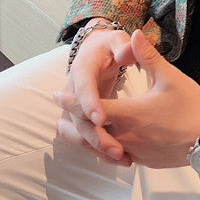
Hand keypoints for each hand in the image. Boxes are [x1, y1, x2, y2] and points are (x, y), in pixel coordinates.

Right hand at [52, 22, 133, 165]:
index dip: (89, 103)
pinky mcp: (81, 117)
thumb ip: (123, 45)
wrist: (96, 51)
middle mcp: (73, 90)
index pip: (83, 87)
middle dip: (95, 135)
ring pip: (78, 133)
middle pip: (78, 118)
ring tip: (122, 159)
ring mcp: (74, 106)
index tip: (102, 118)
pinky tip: (122, 159)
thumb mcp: (117, 40)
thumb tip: (127, 52)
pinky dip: (99, 149)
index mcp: (82, 69)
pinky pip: (85, 137)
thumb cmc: (109, 46)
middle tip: (116, 150)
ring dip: (97, 148)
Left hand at [57, 28, 199, 168]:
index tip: (57, 95)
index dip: (72, 102)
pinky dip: (105, 149)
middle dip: (74, 122)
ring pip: (101, 148)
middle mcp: (126, 136)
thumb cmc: (190, 105)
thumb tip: (134, 33)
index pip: (92, 109)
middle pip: (91, 132)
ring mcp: (134, 151)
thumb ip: (147, 56)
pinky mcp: (143, 160)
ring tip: (74, 130)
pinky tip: (104, 143)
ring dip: (86, 138)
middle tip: (59, 114)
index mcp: (129, 114)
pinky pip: (117, 155)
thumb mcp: (169, 77)